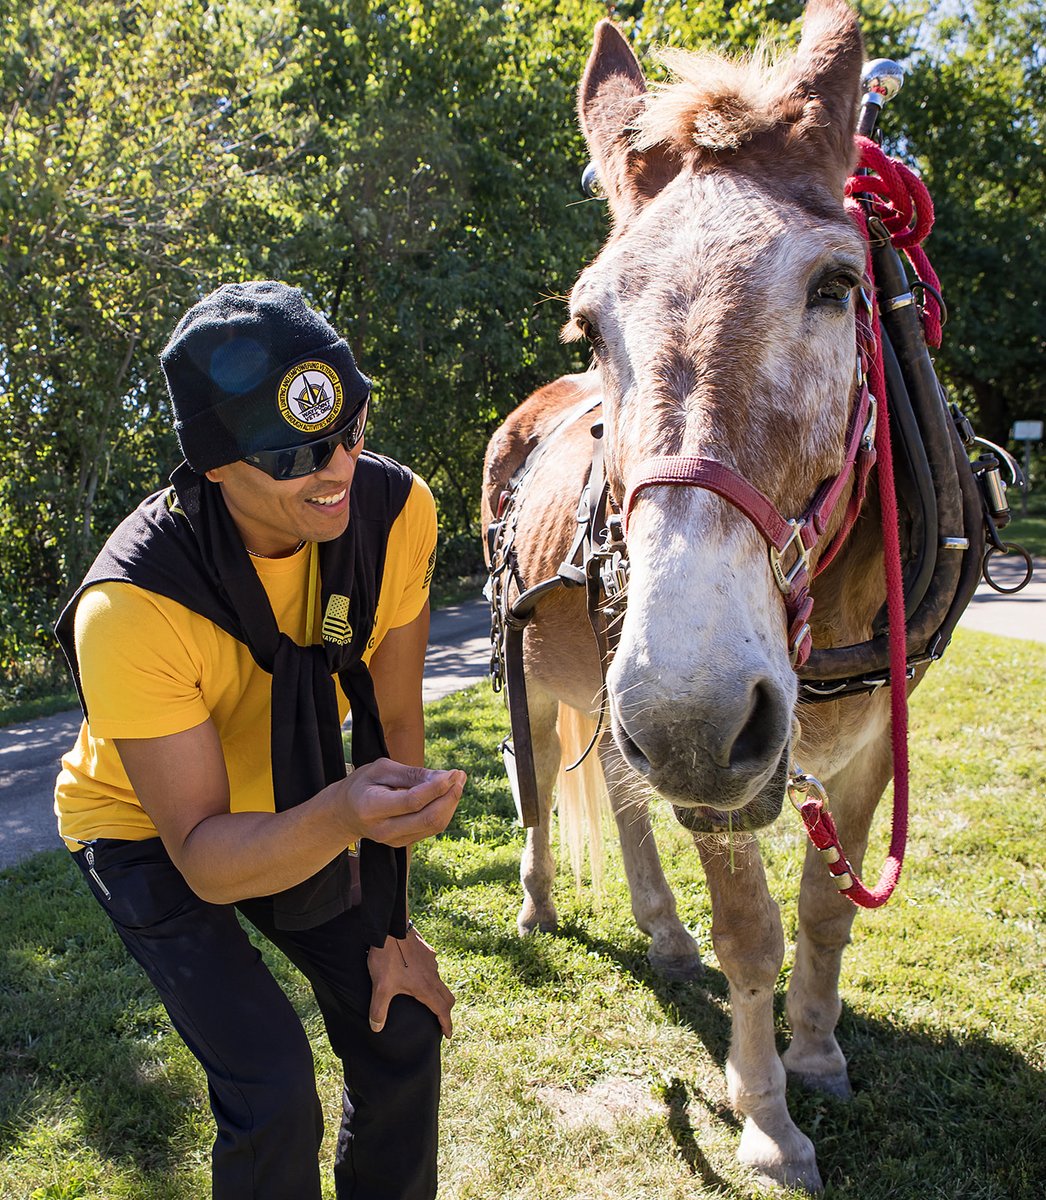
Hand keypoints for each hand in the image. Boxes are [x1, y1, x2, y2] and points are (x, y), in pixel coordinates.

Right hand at [335, 760, 465, 847]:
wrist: (344, 814)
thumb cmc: (362, 785)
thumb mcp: (380, 769)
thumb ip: (411, 774)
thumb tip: (444, 777)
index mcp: (372, 808)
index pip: (413, 801)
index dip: (437, 787)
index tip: (453, 772)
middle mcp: (383, 829)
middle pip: (428, 818)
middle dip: (450, 796)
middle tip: (460, 775)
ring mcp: (394, 840)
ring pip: (434, 825)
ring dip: (451, 803)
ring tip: (458, 780)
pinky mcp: (403, 843)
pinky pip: (431, 828)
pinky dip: (444, 810)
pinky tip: (447, 793)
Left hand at [367, 923, 454, 1037]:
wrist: (392, 928)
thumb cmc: (388, 958)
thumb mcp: (381, 986)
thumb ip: (378, 1009)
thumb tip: (376, 1028)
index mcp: (425, 987)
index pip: (442, 1010)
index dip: (446, 1024)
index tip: (448, 1034)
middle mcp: (433, 975)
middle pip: (447, 997)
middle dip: (446, 1010)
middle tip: (441, 1019)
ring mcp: (432, 961)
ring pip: (440, 981)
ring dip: (438, 992)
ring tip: (426, 996)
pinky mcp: (427, 950)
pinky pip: (433, 967)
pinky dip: (430, 976)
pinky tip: (417, 973)